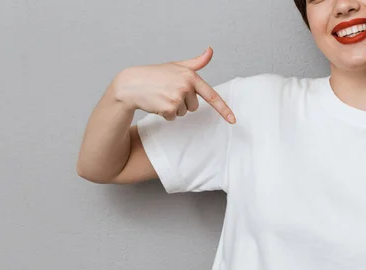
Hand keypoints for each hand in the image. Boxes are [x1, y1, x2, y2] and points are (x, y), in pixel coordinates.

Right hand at [113, 47, 235, 123]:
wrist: (131, 84)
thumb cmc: (155, 75)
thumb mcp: (177, 66)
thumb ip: (196, 62)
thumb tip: (210, 51)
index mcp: (190, 76)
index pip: (212, 95)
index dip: (224, 110)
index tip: (233, 121)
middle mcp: (186, 86)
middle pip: (194, 106)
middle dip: (182, 102)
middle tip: (167, 91)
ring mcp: (177, 97)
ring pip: (184, 112)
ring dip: (173, 108)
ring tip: (161, 96)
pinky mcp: (169, 108)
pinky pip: (173, 117)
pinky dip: (165, 113)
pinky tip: (156, 103)